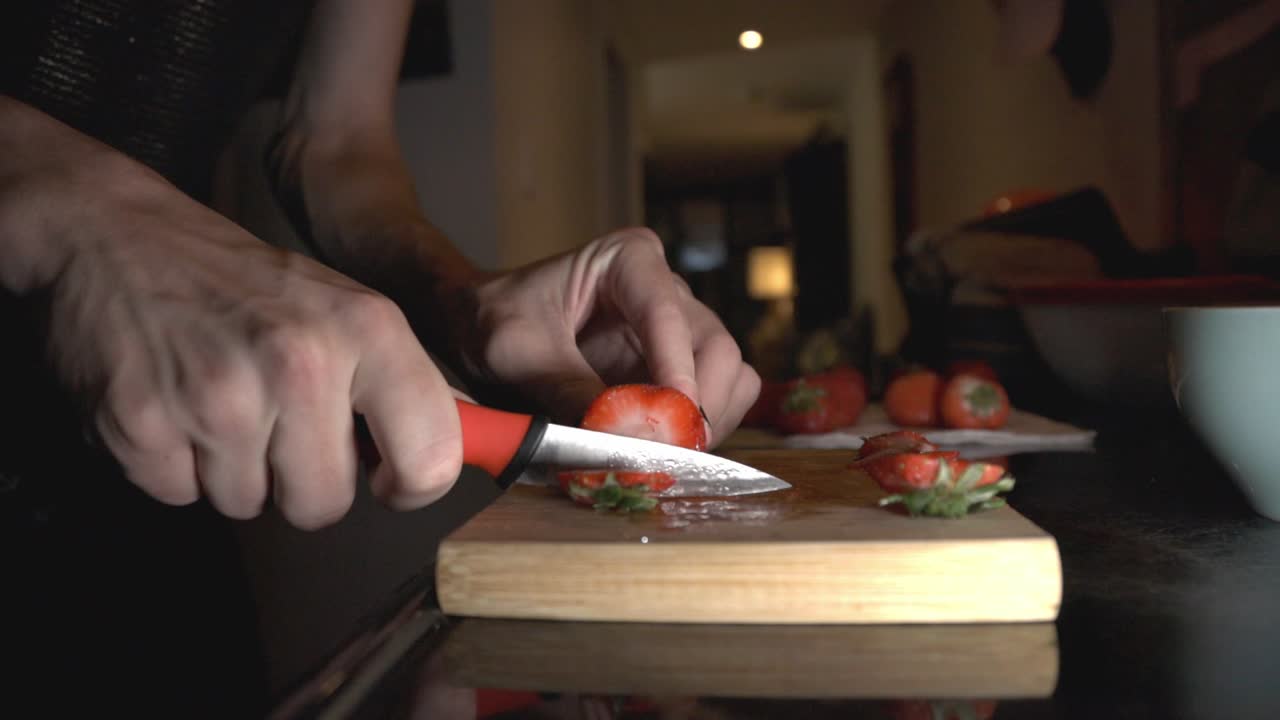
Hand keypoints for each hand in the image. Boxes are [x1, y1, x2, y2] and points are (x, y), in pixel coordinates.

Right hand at [19, 153, 462, 528]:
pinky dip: (172, 465)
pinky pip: (178, 496)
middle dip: (298, 481)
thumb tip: (452, 454)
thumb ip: (398, 383)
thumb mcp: (344, 309)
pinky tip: (171, 404)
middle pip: (324, 505)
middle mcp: (300, 363)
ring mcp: (218, 398)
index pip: (432, 459)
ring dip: (231, 469)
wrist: (113, 236)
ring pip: (248, 505)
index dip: (409, 485)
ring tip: (216, 399)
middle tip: (273, 421)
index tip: (385, 477)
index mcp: (367, 331)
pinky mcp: (143, 424)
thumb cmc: (241, 284)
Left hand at [454, 228, 759, 446]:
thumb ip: (566, 389)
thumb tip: (616, 436)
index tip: (671, 422)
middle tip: (666, 453)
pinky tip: (662, 450)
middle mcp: (667, 289)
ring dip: (706, 424)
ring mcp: (679, 331)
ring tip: (662, 456)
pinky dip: (698, 432)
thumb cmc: (495, 319)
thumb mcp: (518, 351)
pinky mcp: (677, 369)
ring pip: (730, 377)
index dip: (677, 373)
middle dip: (698, 406)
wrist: (480, 327)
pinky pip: (716, 401)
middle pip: (717, 349)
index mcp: (630, 260)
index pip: (669, 315)